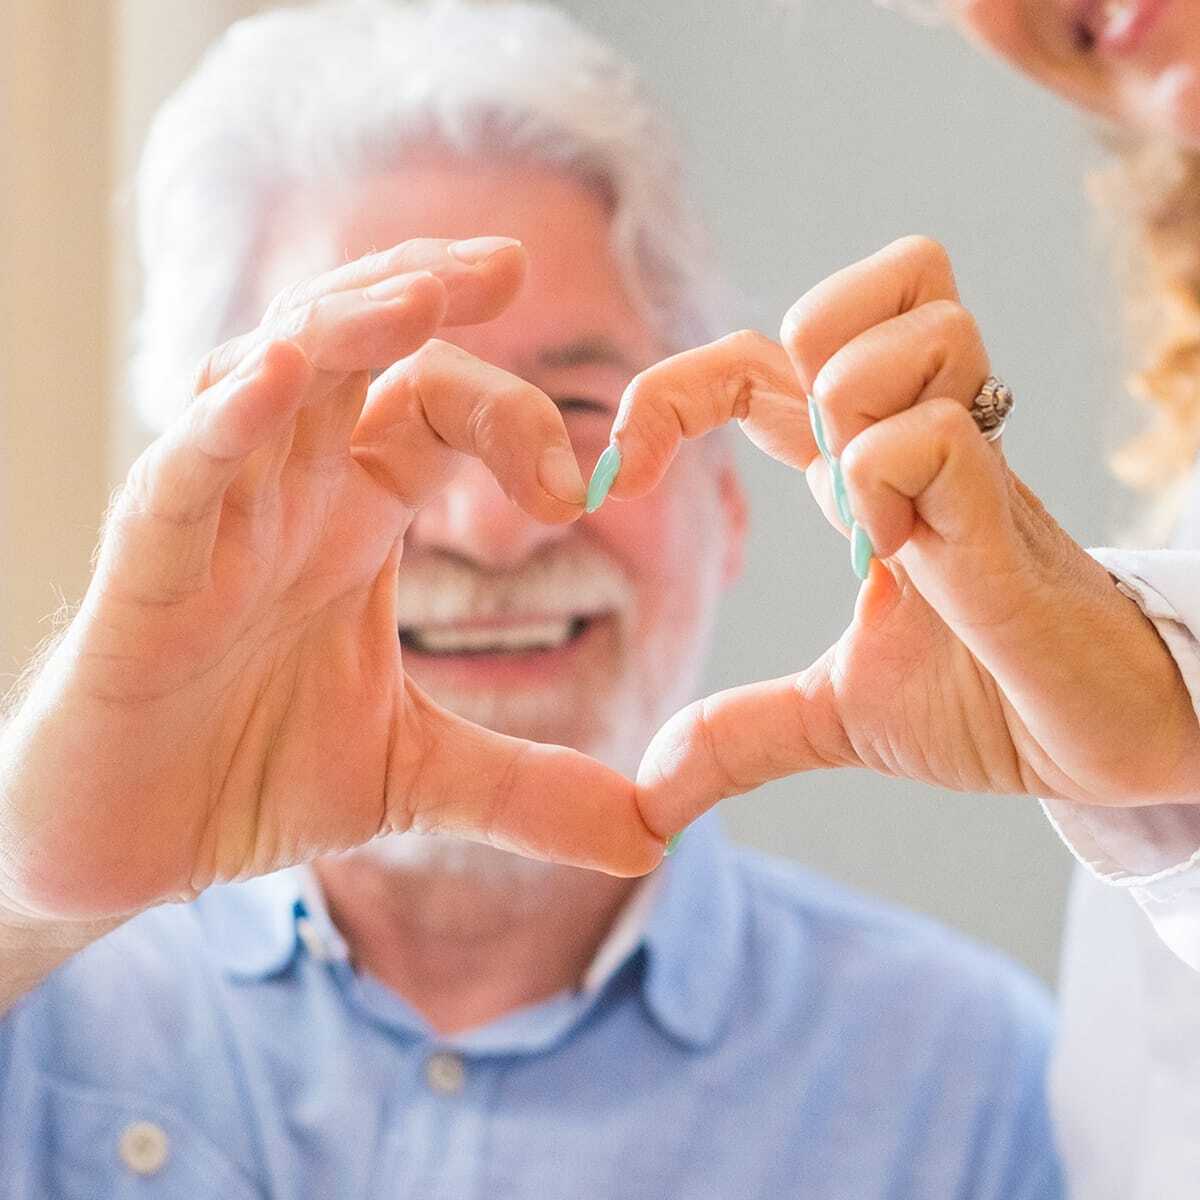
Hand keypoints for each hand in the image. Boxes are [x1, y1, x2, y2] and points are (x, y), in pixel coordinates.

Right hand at [0, 237, 661, 923]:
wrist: (131, 849)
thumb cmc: (252, 777)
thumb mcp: (418, 776)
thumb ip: (531, 789)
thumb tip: (654, 835)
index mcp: (353, 522)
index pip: (432, 410)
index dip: (511, 421)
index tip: (579, 492)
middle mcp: (286, 499)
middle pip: (353, 356)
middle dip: (421, 297)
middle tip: (509, 262)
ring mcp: (215, 527)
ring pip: (267, 382)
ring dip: (344, 329)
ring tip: (422, 291)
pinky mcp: (145, 578)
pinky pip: (184, 477)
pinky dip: (229, 424)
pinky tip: (284, 376)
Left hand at [603, 236, 1199, 834]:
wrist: (1102, 746)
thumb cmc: (990, 704)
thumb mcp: (836, 718)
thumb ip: (741, 737)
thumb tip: (647, 798)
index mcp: (864, 478)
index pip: (756, 368)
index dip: (675, 393)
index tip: (620, 473)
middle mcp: (912, 448)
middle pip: (834, 305)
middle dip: (751, 366)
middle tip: (760, 470)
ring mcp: (969, 469)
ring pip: (908, 325)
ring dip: (845, 406)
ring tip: (859, 515)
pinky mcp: (1007, 519)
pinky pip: (932, 433)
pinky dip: (888, 479)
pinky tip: (896, 553)